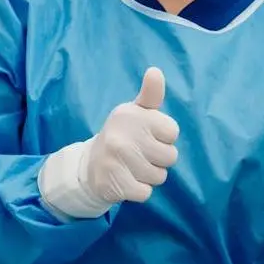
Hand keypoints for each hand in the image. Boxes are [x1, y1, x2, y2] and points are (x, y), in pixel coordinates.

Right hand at [79, 67, 179, 205]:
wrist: (90, 166)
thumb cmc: (123, 135)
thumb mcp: (136, 112)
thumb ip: (150, 94)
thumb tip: (156, 71)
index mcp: (130, 115)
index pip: (172, 132)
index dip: (164, 137)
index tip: (147, 136)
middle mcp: (122, 135)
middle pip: (170, 157)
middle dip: (159, 159)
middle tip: (140, 154)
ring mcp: (116, 160)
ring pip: (159, 176)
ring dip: (150, 176)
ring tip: (133, 167)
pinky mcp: (114, 183)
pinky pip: (146, 193)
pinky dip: (139, 190)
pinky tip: (127, 180)